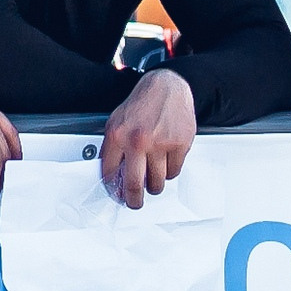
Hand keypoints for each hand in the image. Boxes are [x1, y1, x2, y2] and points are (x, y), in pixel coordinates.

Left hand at [101, 67, 193, 207]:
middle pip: (135, 186)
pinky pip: (174, 172)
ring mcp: (160, 144)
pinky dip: (170, 170)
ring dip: (155, 184)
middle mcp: (138, 141)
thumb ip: (114, 149)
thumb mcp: (118, 122)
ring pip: (157, 183)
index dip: (114, 190)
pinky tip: (166, 159)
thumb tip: (114, 178)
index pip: (111, 174)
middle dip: (134, 201)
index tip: (118, 195)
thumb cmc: (142, 105)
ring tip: (153, 175)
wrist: (166, 87)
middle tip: (135, 203)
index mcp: (118, 135)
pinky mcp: (179, 145)